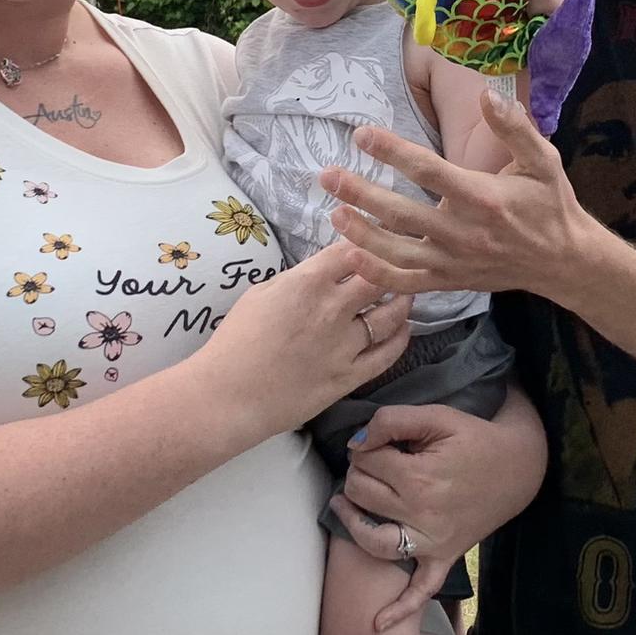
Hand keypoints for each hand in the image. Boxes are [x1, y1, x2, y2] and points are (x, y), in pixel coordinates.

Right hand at [202, 243, 411, 435]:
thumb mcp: (262, 293)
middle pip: (379, 277)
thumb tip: (321, 273)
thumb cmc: (236, 341)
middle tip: (402, 263)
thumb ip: (298, 278)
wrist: (228, 396)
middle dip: (392, 267)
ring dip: (403, 300)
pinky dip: (400, 339)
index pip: (351, 250)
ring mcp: (344, 345)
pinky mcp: (349, 377)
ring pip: (390, 315)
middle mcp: (332, 309)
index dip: (366, 241)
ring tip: (408, 293)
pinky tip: (404, 329)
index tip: (375, 239)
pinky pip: (386, 355)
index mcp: (307, 282)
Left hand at [323, 89, 594, 301]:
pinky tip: (352, 256)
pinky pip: (406, 283)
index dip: (392, 152)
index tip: (361, 135)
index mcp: (483, 197)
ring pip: (396, 253)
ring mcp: (454, 262)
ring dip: (360, 234)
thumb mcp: (543, 160)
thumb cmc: (550, 205)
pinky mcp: (450, 282)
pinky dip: (376, 274)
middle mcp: (464, 233)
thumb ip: (515, 128)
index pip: (428, 170)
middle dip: (360, 193)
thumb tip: (487, 95)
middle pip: (401, 213)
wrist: (564, 262)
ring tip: (332, 212)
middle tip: (326, 175)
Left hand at [329, 400, 547, 630]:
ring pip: (375, 542)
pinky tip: (378, 623)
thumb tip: (357, 443)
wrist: (517, 465)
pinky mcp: (445, 557)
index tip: (377, 440)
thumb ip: (392, 421)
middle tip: (371, 460)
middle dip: (359, 472)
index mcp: (419, 478)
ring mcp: (432, 542)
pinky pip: (421, 590)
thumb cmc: (474, 437)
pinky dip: (400, 609)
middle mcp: (422, 515)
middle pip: (363, 494)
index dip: (365, 446)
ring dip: (353, 523)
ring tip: (342, 505)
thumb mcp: (437, 416)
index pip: (367, 461)